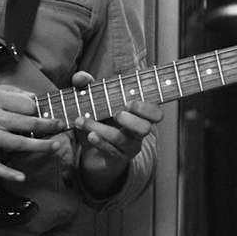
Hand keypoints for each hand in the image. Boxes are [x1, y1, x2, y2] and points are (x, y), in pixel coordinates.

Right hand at [0, 82, 61, 182]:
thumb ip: (5, 92)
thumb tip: (30, 96)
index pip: (26, 103)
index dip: (40, 107)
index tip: (51, 111)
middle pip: (28, 121)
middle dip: (49, 124)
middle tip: (62, 126)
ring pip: (19, 142)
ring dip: (40, 146)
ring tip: (55, 147)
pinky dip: (8, 172)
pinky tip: (21, 177)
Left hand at [68, 70, 161, 186]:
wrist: (94, 155)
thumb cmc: (100, 122)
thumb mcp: (94, 104)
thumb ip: (87, 87)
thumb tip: (80, 76)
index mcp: (139, 116)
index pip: (156, 114)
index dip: (147, 108)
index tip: (129, 102)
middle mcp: (138, 133)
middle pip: (146, 128)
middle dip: (131, 119)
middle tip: (116, 113)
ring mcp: (128, 148)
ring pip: (120, 138)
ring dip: (99, 128)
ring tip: (81, 120)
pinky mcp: (116, 159)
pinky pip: (110, 152)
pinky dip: (99, 142)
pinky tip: (90, 135)